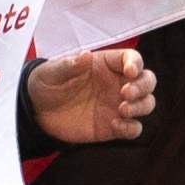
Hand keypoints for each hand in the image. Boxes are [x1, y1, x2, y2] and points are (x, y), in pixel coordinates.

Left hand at [25, 47, 155, 145]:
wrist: (37, 111)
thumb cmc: (47, 83)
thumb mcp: (52, 71)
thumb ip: (69, 65)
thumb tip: (86, 55)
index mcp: (106, 64)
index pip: (132, 58)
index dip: (136, 63)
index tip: (130, 72)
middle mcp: (117, 83)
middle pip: (147, 80)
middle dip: (143, 86)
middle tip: (125, 94)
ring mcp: (117, 105)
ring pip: (146, 104)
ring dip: (141, 107)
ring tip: (122, 110)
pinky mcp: (112, 127)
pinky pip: (133, 128)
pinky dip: (130, 128)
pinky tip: (114, 125)